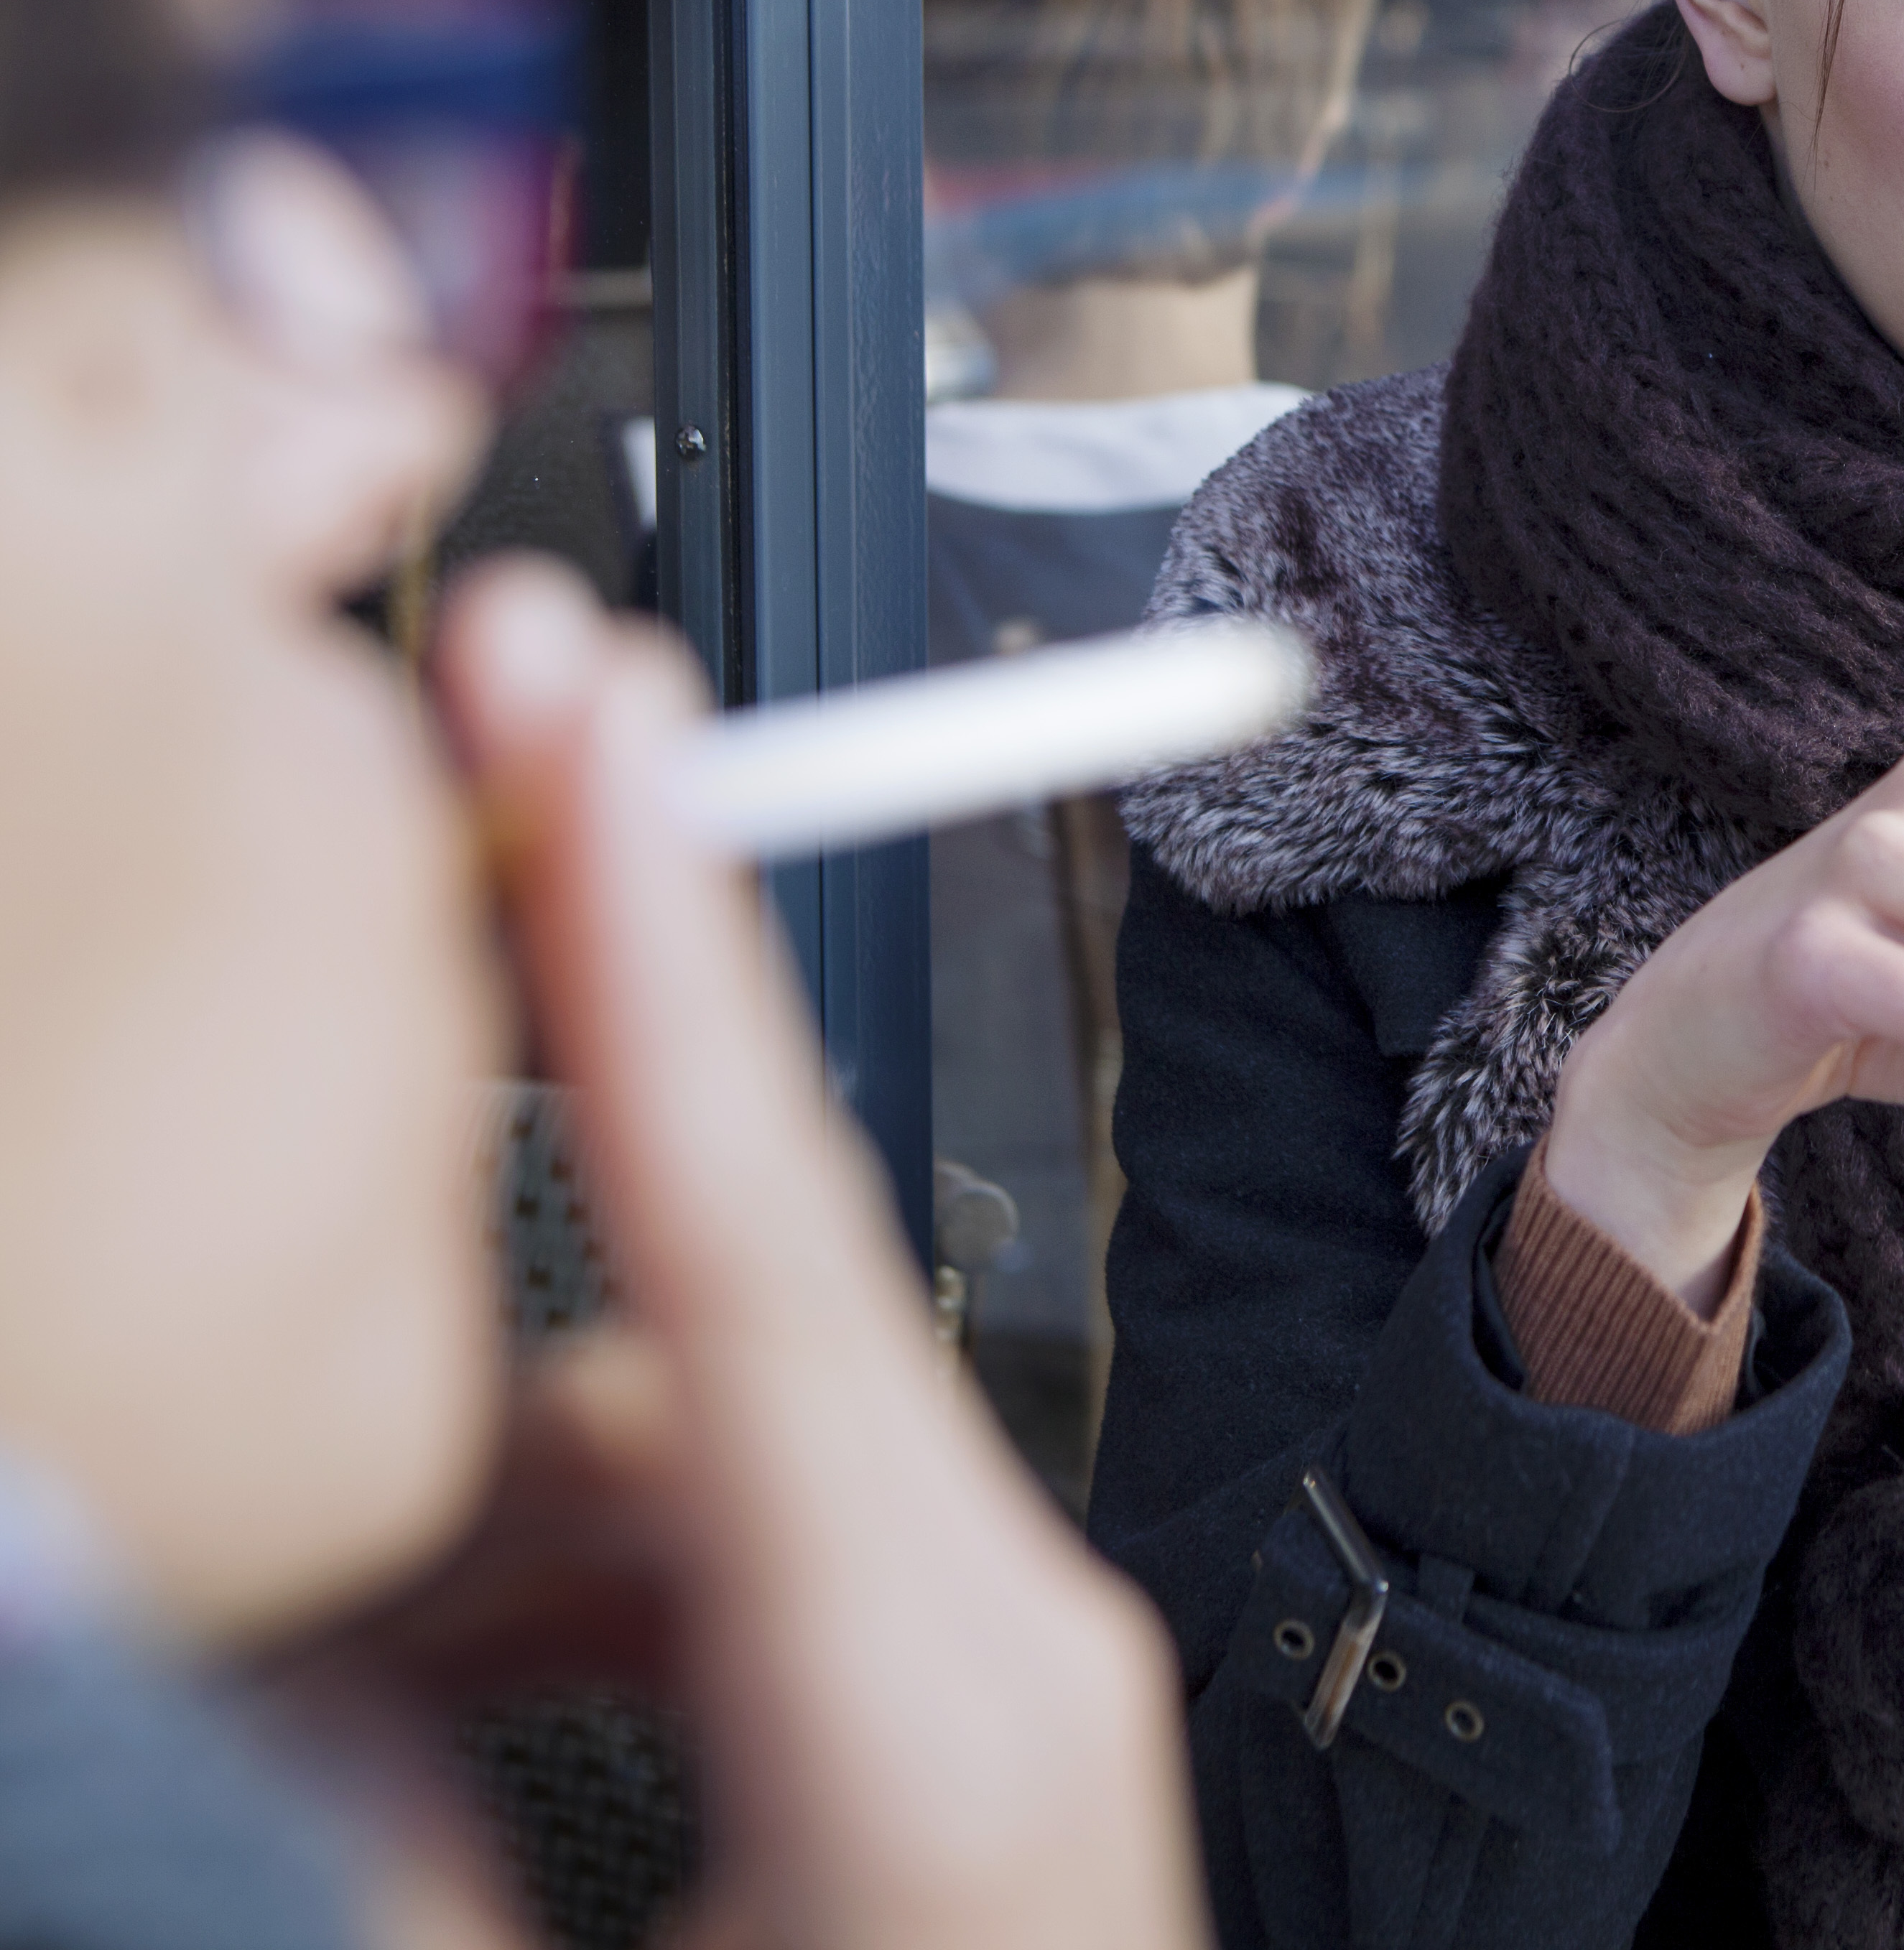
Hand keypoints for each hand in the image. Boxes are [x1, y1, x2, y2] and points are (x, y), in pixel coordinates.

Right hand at [398, 560, 1204, 1949]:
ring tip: (347, 1697)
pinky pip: (733, 1577)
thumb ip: (393, 1848)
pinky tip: (433, 1734)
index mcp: (923, 1682)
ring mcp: (987, 1667)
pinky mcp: (951, 1725)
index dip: (648, 948)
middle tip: (304, 1227)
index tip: (583, 701)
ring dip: (476, 1539)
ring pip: (680, 1478)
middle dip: (472, 1304)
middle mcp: (988, 1622)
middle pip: (693, 1340)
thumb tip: (282, 1712)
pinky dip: (571, 1614)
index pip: (760, 1230)